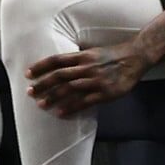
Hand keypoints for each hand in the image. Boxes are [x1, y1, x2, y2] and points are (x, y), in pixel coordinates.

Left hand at [28, 40, 148, 117]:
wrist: (135, 57)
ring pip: (69, 90)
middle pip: (60, 76)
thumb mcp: (93, 52)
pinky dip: (71, 108)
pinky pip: (84, 102)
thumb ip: (78, 59)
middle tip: (29, 92)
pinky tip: (60, 113)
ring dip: (53, 97)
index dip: (41, 66)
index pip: (57, 60)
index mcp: (83, 56)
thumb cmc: (113, 55)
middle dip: (43, 84)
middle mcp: (87, 67)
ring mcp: (96, 81)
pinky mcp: (104, 93)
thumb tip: (60, 65)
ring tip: (41, 104)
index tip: (28, 73)